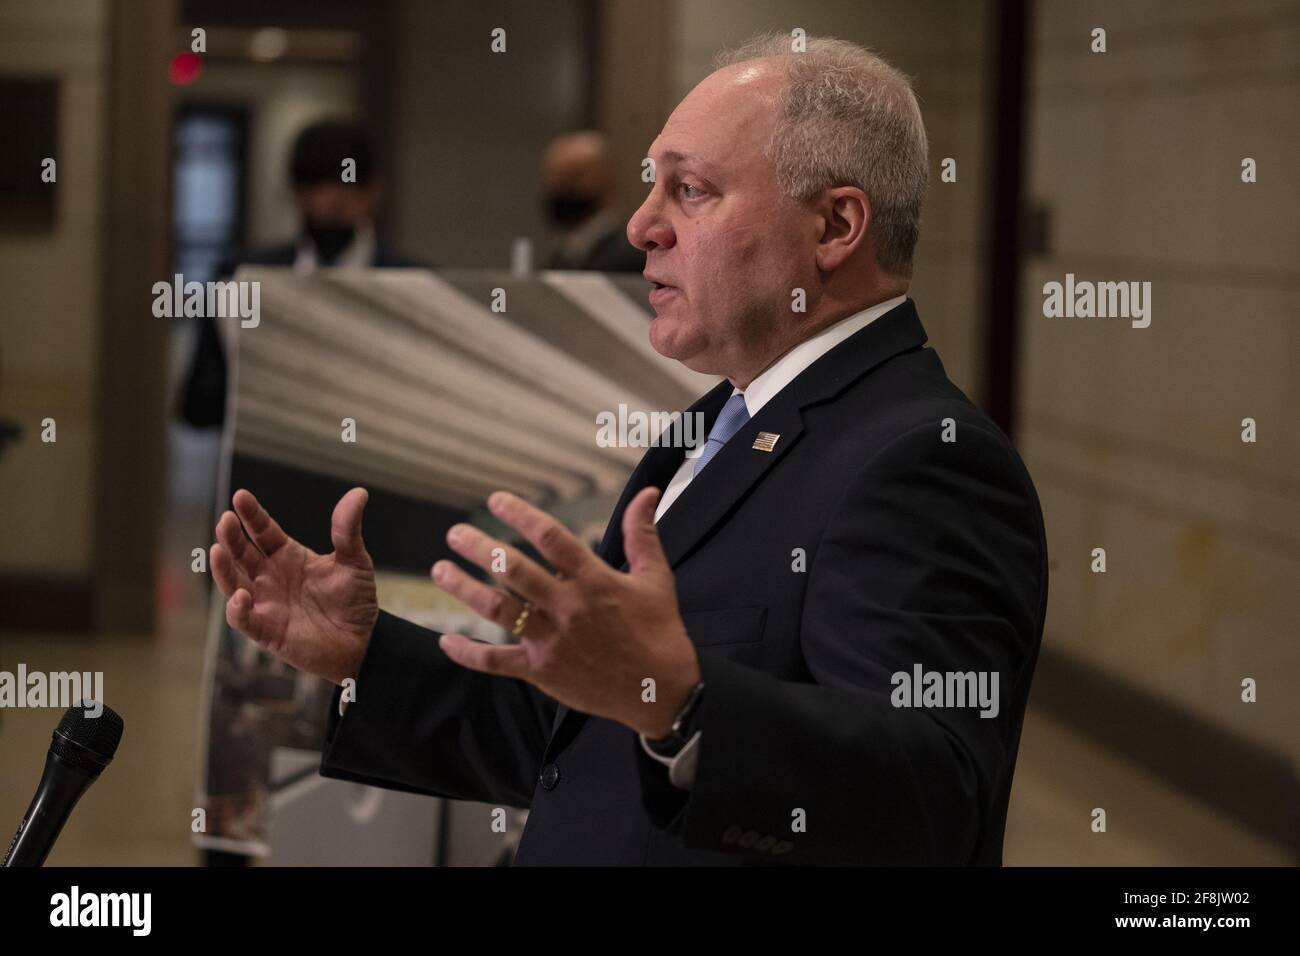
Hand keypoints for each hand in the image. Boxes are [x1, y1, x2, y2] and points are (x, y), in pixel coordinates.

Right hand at [210, 487, 378, 684]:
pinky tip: (241, 595)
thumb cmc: (355, 600)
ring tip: (217, 550)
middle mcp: (270, 577)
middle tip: (226, 520)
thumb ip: (348, 530)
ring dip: (223, 568)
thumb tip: (359, 493)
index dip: (251, 515)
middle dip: (231, 536)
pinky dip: (237, 608)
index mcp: (288, 556)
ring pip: (233, 582)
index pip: (263, 531)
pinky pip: (243, 619)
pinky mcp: (266, 630)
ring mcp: (265, 603)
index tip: (241, 497)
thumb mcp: (354, 561)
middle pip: (242, 553)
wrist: (362, 641)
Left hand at [431, 487, 700, 737]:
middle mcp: (568, 607)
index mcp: (594, 581)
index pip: (551, 538)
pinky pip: (497, 662)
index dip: (521, 515)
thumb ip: (642, 533)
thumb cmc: (659, 631)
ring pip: (498, 609)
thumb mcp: (656, 578)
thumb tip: (646, 493)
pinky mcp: (542, 672)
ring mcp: (551, 641)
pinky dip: (468, 653)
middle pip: (514, 570)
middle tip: (455, 533)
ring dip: (464, 588)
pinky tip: (446, 640)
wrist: (661, 691)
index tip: (495, 500)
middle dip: (479, 548)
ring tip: (440, 570)